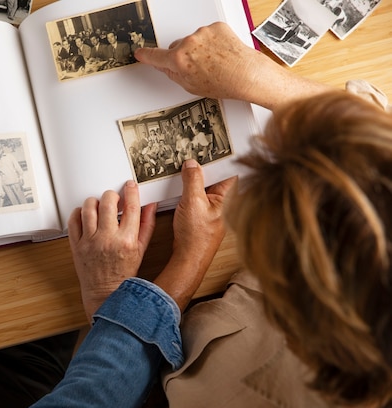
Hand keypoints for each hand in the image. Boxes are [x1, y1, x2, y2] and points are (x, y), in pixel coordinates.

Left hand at [68, 180, 156, 320]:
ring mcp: (90, 242)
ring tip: (99, 205)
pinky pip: (73, 220)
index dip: (131, 192)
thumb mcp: (141, 250)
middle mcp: (107, 239)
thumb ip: (146, 226)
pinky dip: (78, 213)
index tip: (130, 186)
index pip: (131, 207)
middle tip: (113, 198)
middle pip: (108, 203)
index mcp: (126, 241)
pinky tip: (85, 214)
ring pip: (88, 208)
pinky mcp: (76, 245)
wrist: (105, 293)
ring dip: (94, 202)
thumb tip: (150, 206)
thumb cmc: (124, 273)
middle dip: (112, 195)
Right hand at [134, 22, 331, 110]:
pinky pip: (207, 34)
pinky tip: (219, 54)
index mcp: (178, 60)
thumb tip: (165, 66)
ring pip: (192, 41)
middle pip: (176, 48)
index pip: (155, 56)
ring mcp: (202, 33)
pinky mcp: (215, 27)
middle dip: (181, 57)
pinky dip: (211, 42)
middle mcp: (188, 44)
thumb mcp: (191, 86)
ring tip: (213, 63)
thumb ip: (173, 74)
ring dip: (198, 50)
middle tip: (196, 69)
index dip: (146, 56)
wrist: (246, 74)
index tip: (140, 53)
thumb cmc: (222, 83)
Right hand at [153, 159, 235, 309]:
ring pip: (207, 186)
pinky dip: (191, 188)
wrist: (188, 258)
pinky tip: (182, 182)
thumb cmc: (195, 236)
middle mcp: (223, 202)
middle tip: (198, 148)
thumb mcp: (192, 202)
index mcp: (228, 197)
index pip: (231, 170)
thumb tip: (191, 164)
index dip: (225, 156)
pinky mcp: (202, 215)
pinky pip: (198, 195)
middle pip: (217, 176)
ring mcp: (213, 209)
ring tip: (187, 162)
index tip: (219, 142)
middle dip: (207, 164)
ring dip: (197, 176)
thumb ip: (192, 180)